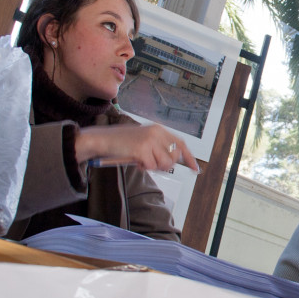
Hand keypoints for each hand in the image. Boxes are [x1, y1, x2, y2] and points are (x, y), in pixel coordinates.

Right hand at [75, 124, 198, 171]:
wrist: (102, 140)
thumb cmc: (122, 142)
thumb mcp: (144, 140)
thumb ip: (159, 146)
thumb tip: (174, 161)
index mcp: (159, 129)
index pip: (181, 143)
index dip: (189, 157)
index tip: (195, 168)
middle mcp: (156, 132)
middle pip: (174, 157)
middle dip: (165, 165)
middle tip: (152, 163)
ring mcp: (149, 140)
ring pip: (164, 163)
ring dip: (154, 166)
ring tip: (142, 160)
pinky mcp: (142, 149)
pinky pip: (151, 166)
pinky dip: (144, 168)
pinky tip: (135, 161)